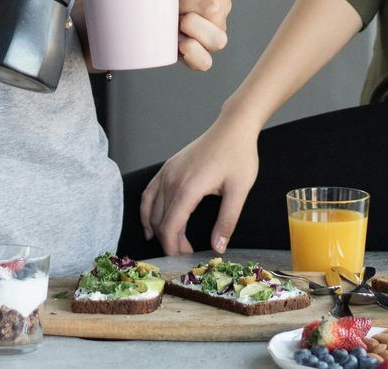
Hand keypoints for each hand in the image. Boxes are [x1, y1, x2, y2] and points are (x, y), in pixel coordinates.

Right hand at [140, 115, 258, 255]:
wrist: (233, 127)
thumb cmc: (239, 155)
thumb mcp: (239, 191)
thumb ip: (227, 221)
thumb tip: (218, 248)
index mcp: (188, 188)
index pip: (170, 226)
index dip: (173, 247)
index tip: (184, 258)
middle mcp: (172, 180)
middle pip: (160, 220)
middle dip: (169, 241)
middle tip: (186, 253)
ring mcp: (167, 172)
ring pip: (152, 208)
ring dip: (157, 229)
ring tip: (170, 244)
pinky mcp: (167, 167)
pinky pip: (149, 193)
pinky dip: (147, 211)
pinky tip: (151, 223)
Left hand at [168, 0, 230, 70]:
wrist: (142, 7)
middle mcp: (220, 17)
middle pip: (213, 8)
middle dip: (185, 3)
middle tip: (171, 4)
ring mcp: (211, 40)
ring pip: (218, 39)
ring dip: (193, 27)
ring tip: (177, 22)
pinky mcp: (199, 58)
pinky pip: (206, 63)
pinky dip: (194, 53)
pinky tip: (180, 43)